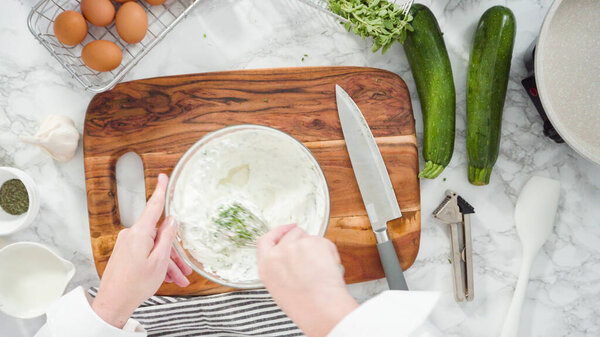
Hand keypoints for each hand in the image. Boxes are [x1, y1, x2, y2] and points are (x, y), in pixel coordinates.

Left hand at [92, 173, 192, 327]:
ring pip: (154, 247)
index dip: (160, 190)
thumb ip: (167, 237)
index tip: (163, 177)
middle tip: (185, 269)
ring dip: (167, 262)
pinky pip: (146, 253)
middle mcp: (131, 235)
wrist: (113, 302)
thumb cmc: (135, 284)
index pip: (153, 206)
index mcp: (139, 233)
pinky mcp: (125, 253)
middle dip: (173, 252)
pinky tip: (167, 278)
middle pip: (159, 235)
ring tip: (179, 279)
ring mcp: (127, 244)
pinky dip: (157, 264)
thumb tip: (171, 220)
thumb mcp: (159, 261)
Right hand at [257, 224, 357, 336]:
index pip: (265, 240)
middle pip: (291, 234)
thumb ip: (280, 268)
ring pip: (309, 236)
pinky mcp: (312, 242)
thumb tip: (292, 257)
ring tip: (320, 269)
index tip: (287, 229)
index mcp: (266, 267)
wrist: (321, 310)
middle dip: (303, 240)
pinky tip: (328, 268)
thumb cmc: (305, 307)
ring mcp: (294, 246)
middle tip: (313, 256)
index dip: (278, 232)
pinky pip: (324, 241)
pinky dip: (329, 252)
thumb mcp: (280, 289)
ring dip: (316, 247)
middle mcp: (277, 254)